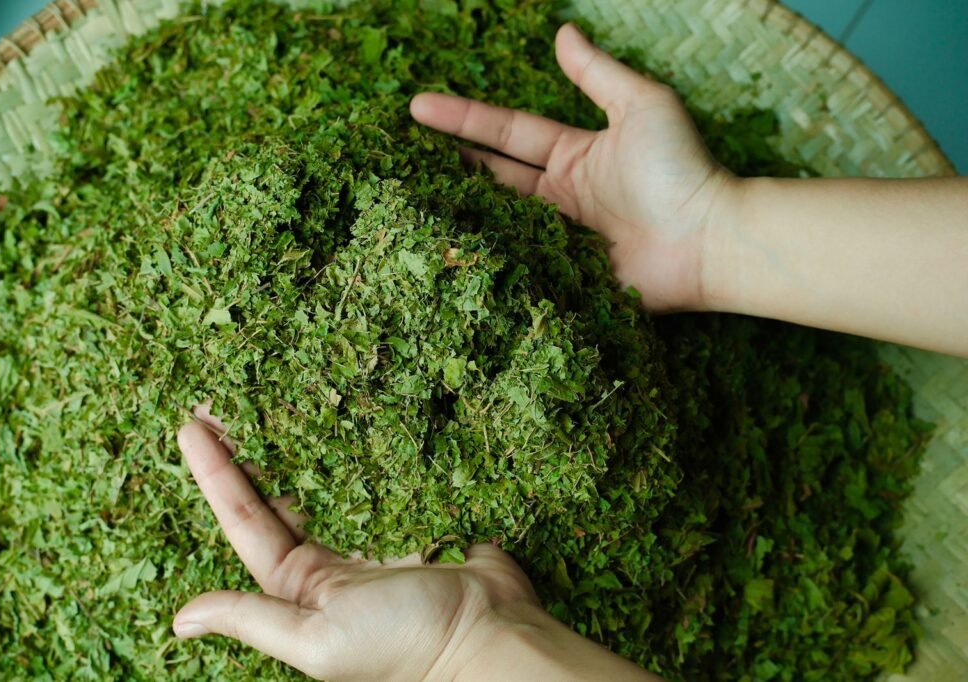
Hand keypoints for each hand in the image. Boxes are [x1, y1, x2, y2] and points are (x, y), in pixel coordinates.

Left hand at [173, 409, 656, 680]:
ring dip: (298, 435)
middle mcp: (333, 556)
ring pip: (326, 471)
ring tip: (269, 390)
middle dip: (250, 445)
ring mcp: (374, 526)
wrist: (492, 636)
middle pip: (280, 490)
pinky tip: (341, 404)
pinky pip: (378, 467)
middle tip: (226, 395)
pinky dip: (358, 439)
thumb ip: (251, 620)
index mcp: (302, 587)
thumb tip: (179, 622)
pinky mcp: (414, 508)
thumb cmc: (403, 645)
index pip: (245, 520)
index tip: (191, 426)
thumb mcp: (317, 640)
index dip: (215, 474)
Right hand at [410, 23, 733, 311]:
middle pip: (494, 176)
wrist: (709, 240)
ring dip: (460, 208)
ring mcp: (561, 240)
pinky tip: (448, 252)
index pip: (507, 134)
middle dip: (448, 160)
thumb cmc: (679, 169)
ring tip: (408, 196)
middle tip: (396, 150)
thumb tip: (562, 31)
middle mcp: (562, 198)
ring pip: (500, 221)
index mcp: (574, 157)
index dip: (463, 119)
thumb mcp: (640, 106)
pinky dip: (487, 257)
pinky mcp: (566, 277)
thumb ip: (598, 75)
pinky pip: (520, 265)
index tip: (416, 106)